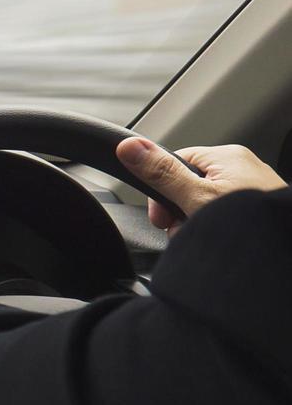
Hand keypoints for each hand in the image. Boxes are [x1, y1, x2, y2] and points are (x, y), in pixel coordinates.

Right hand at [115, 138, 285, 232]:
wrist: (282, 258)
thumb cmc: (249, 225)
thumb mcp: (195, 198)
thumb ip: (161, 173)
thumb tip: (129, 145)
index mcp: (227, 157)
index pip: (176, 163)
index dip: (161, 192)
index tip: (162, 217)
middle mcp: (243, 169)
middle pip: (190, 186)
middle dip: (180, 213)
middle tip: (185, 232)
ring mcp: (254, 191)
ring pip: (207, 204)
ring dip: (198, 224)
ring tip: (207, 241)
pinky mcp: (260, 212)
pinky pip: (227, 217)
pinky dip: (219, 230)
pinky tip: (221, 243)